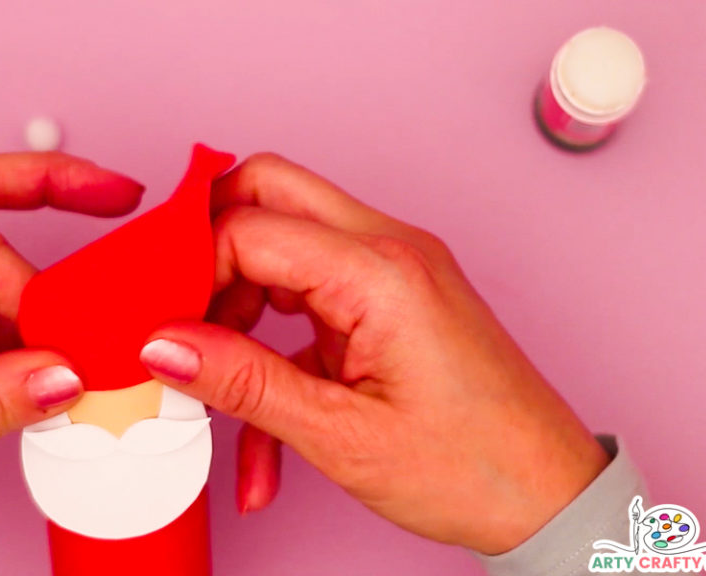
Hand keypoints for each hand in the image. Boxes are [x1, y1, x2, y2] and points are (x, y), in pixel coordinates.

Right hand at [138, 154, 608, 554]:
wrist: (548, 495)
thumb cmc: (474, 468)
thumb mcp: (340, 435)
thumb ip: (242, 382)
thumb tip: (164, 345)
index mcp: (380, 272)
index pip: (248, 228)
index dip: (189, 271)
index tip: (157, 323)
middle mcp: (390, 250)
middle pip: (269, 195)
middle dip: (209, 251)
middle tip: (176, 315)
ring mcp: (393, 270)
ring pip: (283, 246)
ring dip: (239, 309)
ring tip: (221, 386)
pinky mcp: (391, 301)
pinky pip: (310, 299)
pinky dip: (275, 347)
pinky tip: (265, 424)